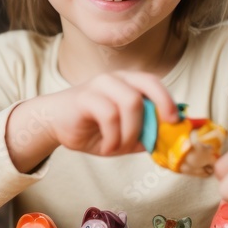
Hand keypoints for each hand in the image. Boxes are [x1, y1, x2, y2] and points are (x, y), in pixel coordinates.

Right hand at [47, 71, 177, 155]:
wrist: (53, 124)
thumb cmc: (90, 128)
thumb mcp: (122, 135)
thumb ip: (143, 135)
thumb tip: (167, 142)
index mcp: (127, 84)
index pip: (153, 83)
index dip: (167, 99)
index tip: (175, 121)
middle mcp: (116, 79)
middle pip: (146, 84)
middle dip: (160, 105)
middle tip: (161, 129)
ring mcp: (100, 85)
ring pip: (130, 102)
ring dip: (131, 132)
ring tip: (120, 148)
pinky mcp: (85, 96)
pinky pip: (110, 115)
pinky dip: (114, 138)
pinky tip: (108, 148)